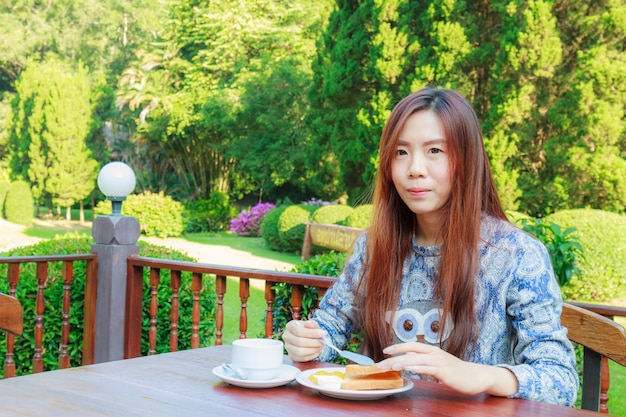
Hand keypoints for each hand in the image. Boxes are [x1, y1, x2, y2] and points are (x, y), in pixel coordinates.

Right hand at [283, 320, 326, 361]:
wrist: (306, 336)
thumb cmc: (309, 329)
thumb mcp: (311, 323)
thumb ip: (311, 324)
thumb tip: (311, 325)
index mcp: (290, 326)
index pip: (298, 331)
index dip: (312, 333)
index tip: (323, 333)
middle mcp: (286, 336)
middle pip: (299, 342)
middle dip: (314, 342)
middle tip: (323, 341)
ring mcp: (288, 347)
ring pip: (300, 351)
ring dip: (313, 350)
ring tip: (320, 346)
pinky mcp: (292, 355)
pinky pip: (302, 358)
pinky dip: (312, 355)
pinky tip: (317, 351)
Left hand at [377, 342, 517, 396]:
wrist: (477, 376)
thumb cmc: (456, 371)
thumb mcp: (437, 364)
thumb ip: (423, 361)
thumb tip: (408, 359)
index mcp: (432, 350)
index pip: (411, 345)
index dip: (397, 347)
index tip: (384, 351)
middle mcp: (435, 353)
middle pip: (411, 351)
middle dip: (394, 356)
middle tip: (380, 363)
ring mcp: (440, 362)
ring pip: (418, 360)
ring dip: (403, 362)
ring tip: (390, 366)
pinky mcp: (445, 372)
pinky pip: (430, 369)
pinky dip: (419, 369)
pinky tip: (410, 371)